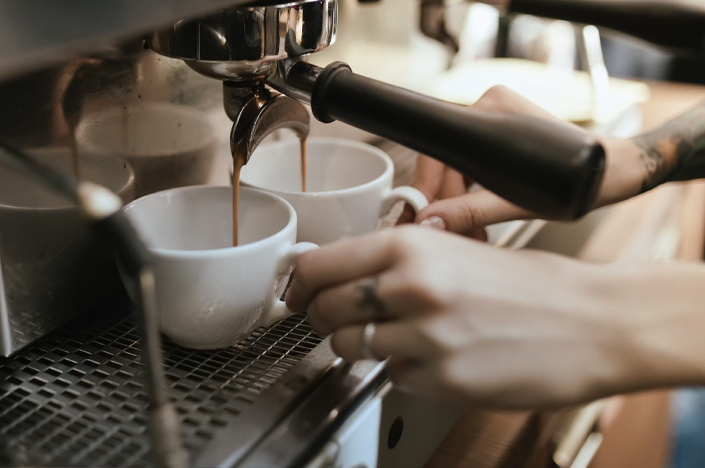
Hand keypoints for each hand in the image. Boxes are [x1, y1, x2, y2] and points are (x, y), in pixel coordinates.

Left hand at [286, 225, 653, 408]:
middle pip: (324, 310)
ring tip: (390, 335)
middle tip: (332, 319)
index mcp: (412, 245)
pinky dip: (402, 369)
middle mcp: (412, 288)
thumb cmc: (530, 282)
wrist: (590, 321)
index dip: (299, 283)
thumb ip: (398, 259)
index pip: (319, 265)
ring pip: (349, 347)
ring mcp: (425, 338)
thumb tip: (346, 273)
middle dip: (321, 318)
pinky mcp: (442, 380)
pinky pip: (393, 377)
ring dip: (359, 344)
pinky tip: (434, 356)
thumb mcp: (457, 247)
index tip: (296, 292)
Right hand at [400, 86, 643, 235]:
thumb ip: (472, 212)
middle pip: (446, 165)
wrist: (614, 173)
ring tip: (472, 234)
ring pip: (457, 169)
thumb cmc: (581, 181)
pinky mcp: (501, 136)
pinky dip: (471, 194)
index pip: (438, 152)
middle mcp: (489, 109)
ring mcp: (495, 121)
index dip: (425, 188)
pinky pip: (471, 166)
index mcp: (491, 110)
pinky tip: (479, 218)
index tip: (418, 216)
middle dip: (448, 205)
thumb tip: (431, 222)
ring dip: (459, 204)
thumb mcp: (520, 204)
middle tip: (454, 236)